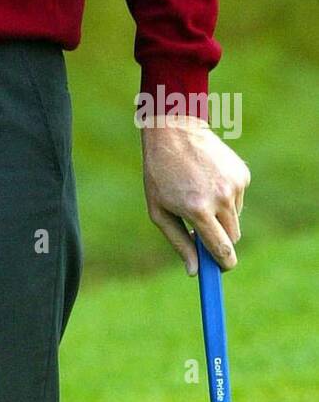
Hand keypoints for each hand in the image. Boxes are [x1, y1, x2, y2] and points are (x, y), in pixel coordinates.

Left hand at [140, 116, 250, 273]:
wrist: (174, 129)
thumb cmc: (160, 172)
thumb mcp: (159, 210)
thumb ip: (178, 242)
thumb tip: (194, 271)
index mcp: (199, 210)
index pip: (223, 251)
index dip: (223, 265)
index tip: (219, 270)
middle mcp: (221, 199)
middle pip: (233, 238)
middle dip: (221, 240)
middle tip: (203, 232)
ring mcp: (234, 185)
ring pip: (235, 218)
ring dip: (221, 215)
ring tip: (198, 193)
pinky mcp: (242, 174)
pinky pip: (238, 198)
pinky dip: (226, 196)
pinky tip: (208, 178)